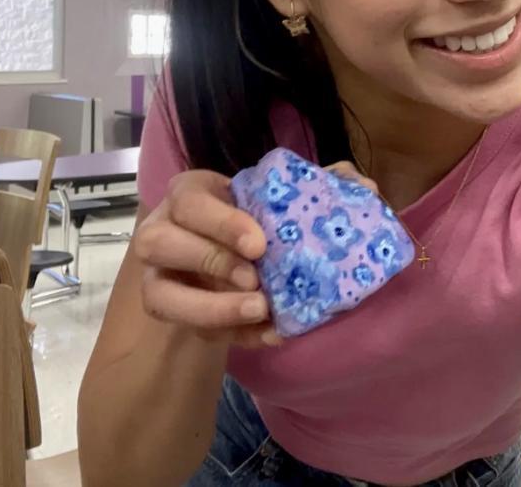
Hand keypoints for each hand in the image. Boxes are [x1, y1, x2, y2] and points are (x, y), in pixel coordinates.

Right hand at [134, 162, 379, 347]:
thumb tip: (362, 185)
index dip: (221, 223)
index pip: (190, 201)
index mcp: (188, 193)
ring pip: (161, 295)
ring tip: (260, 310)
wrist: (245, 252)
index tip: (259, 245)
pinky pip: (193, 331)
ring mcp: (160, 276)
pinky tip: (269, 334)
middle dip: (211, 261)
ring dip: (210, 308)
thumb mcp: (285, 193)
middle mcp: (162, 231)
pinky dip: (233, 336)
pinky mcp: (175, 314)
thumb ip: (323, 184)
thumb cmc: (263, 213)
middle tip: (256, 279)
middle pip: (158, 242)